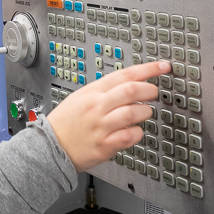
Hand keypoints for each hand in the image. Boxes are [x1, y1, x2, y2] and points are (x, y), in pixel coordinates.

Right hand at [48, 61, 169, 171]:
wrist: (51, 145)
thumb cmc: (67, 122)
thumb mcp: (81, 97)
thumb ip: (105, 90)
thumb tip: (132, 83)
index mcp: (92, 91)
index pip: (124, 74)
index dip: (148, 69)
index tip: (163, 67)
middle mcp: (97, 107)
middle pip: (132, 90)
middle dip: (150, 90)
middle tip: (154, 92)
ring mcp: (101, 126)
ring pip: (134, 112)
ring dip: (145, 111)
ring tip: (144, 112)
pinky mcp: (105, 145)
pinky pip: (130, 136)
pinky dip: (137, 132)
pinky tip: (134, 131)